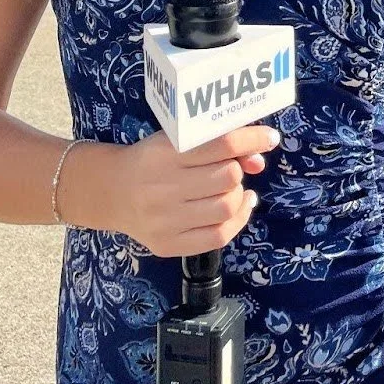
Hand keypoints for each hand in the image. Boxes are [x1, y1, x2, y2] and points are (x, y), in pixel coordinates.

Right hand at [109, 123, 278, 257]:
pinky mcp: (168, 245)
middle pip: (227, 177)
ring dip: (236, 194)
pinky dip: (238, 219)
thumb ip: (218, 144)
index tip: (270, 138)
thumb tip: (258, 158)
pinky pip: (218, 237)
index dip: (252, 139)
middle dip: (237, 169)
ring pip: (226, 208)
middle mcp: (163, 188)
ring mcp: (165, 221)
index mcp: (165, 154)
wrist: (112, 191)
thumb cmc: (152, 159)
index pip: (221, 144)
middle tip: (230, 167)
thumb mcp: (177, 140)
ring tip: (229, 189)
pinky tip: (239, 205)